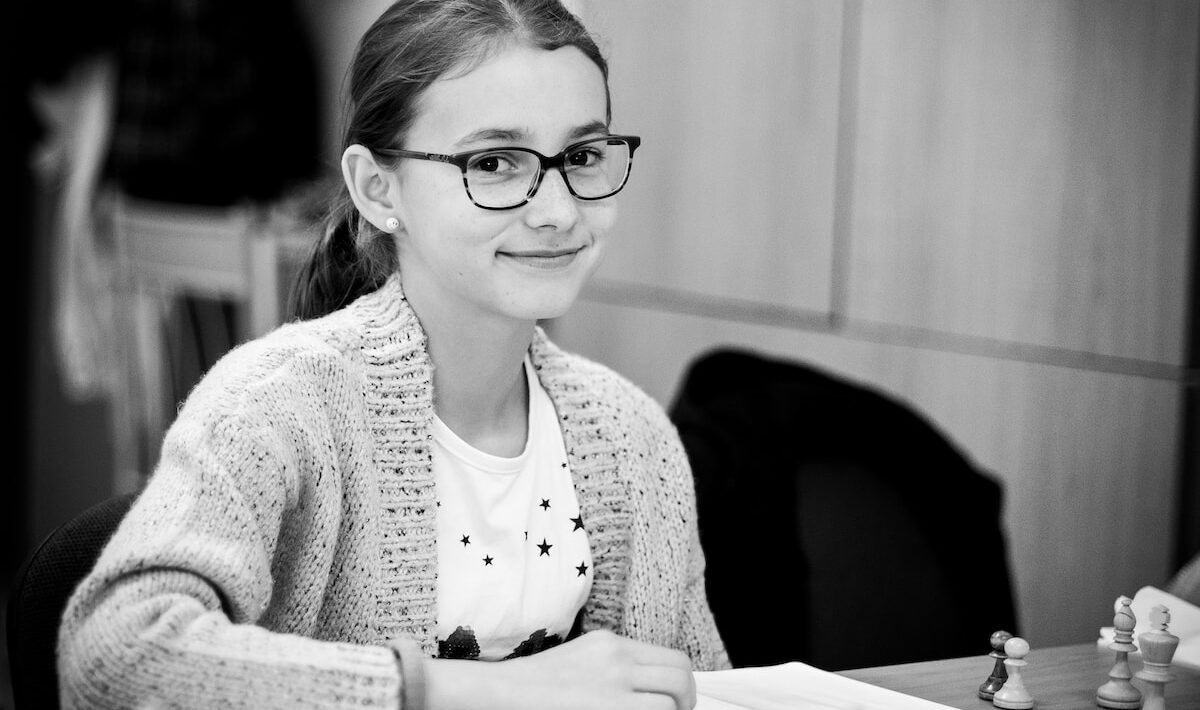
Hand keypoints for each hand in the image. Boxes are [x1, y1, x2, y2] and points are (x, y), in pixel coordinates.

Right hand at [425, 630, 695, 709]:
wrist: (500, 694)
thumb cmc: (533, 687)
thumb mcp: (580, 662)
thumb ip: (614, 669)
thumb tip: (648, 691)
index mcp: (610, 643)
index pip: (670, 658)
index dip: (681, 684)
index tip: (676, 703)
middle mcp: (617, 657)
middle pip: (680, 676)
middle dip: (685, 701)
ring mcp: (614, 683)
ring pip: (671, 701)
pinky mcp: (610, 708)